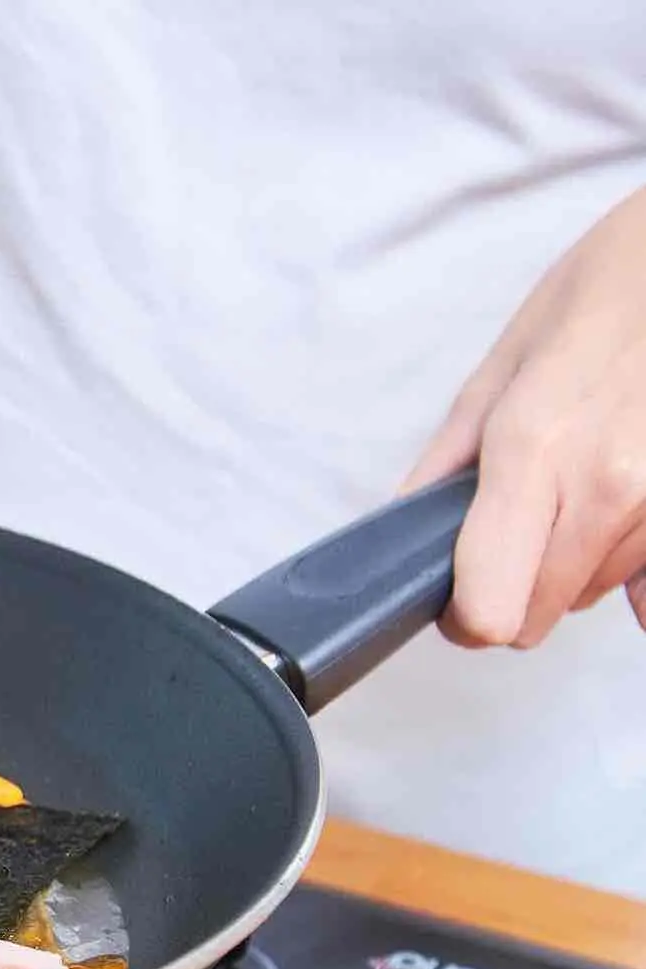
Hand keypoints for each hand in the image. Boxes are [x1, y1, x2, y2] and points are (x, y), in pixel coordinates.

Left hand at [406, 186, 645, 645]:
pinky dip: (634, 561)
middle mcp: (608, 487)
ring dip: (576, 563)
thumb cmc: (609, 291)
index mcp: (533, 451)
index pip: (491, 607)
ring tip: (583, 480)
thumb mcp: (505, 365)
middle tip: (518, 527)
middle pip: (541, 616)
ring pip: (597, 595)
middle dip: (516, 590)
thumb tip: (405, 526)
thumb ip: (448, 460)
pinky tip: (627, 503)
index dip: (465, 618)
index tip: (457, 602)